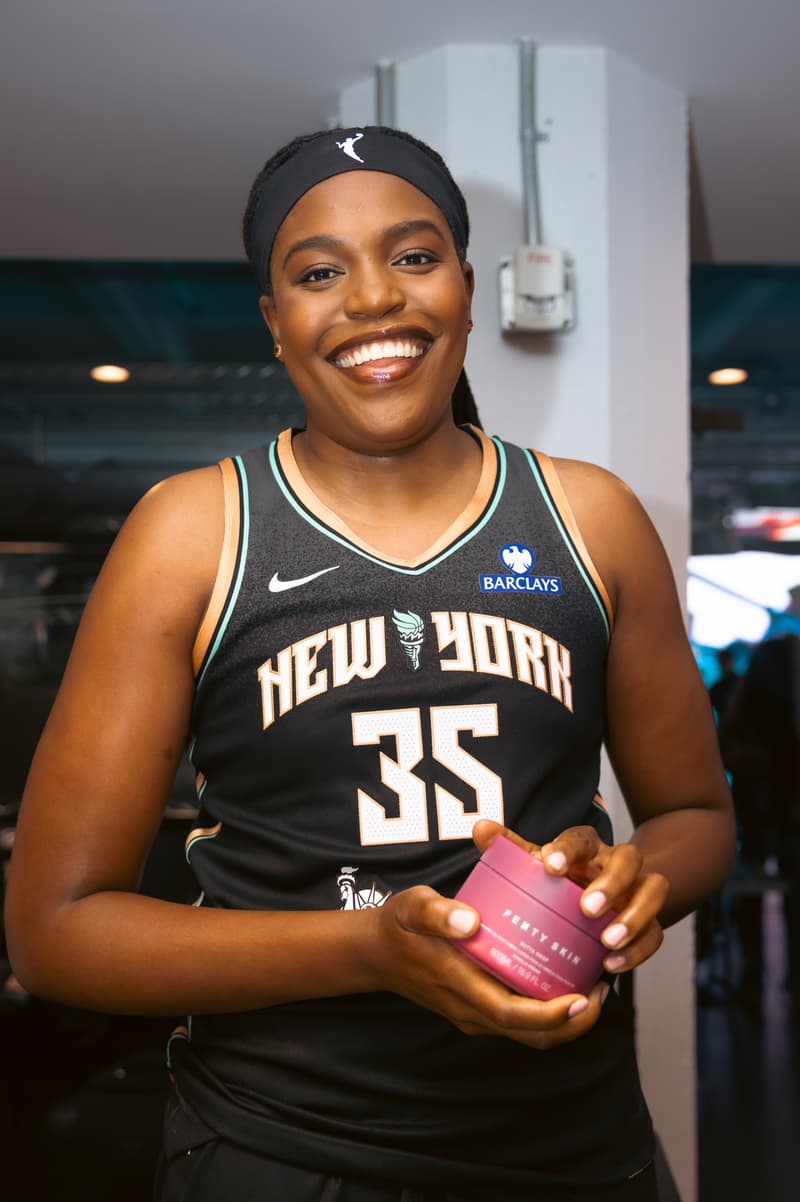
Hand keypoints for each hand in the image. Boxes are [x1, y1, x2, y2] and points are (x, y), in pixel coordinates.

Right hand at [362, 880, 610, 1050]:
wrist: (376, 953)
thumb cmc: (399, 926)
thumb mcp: (413, 908)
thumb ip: (438, 913)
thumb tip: (471, 920)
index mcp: (460, 987)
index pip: (513, 1015)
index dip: (552, 1015)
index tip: (582, 997)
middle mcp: (471, 1011)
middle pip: (531, 1036)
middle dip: (573, 1024)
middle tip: (601, 991)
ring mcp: (474, 1015)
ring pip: (528, 1034)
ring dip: (565, 1021)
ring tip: (592, 986)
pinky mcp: (477, 1010)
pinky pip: (519, 1021)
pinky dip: (547, 1012)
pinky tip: (562, 980)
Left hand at [472, 819, 667, 976]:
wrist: (601, 898)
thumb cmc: (561, 880)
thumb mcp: (537, 864)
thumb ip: (511, 849)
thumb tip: (482, 828)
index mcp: (588, 848)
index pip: (583, 838)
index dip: (568, 848)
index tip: (549, 866)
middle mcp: (616, 864)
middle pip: (629, 859)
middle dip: (611, 883)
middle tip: (587, 909)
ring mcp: (637, 891)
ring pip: (654, 890)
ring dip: (634, 916)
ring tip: (607, 941)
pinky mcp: (649, 921)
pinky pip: (656, 932)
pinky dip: (639, 949)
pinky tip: (612, 965)